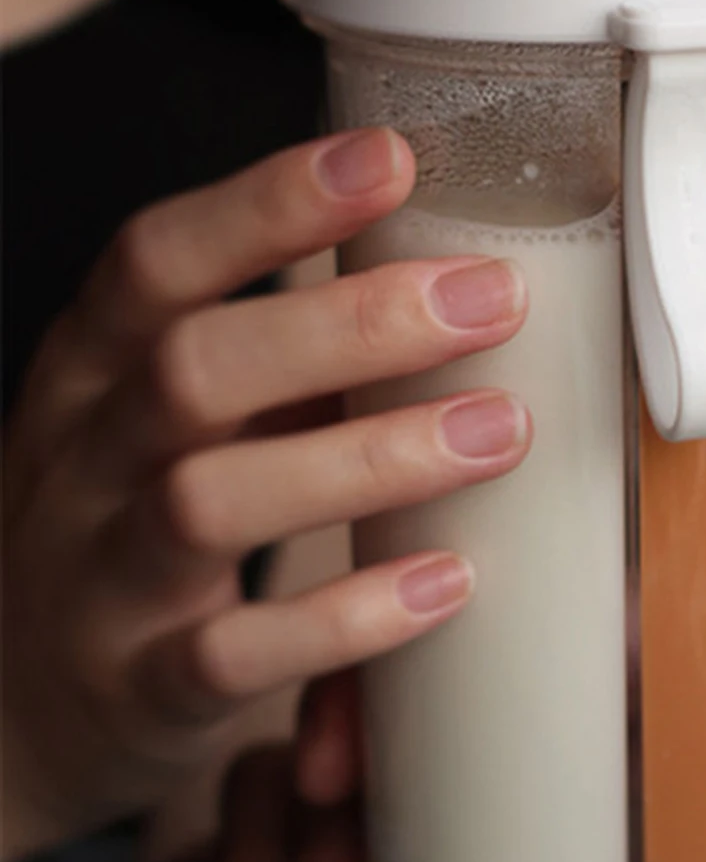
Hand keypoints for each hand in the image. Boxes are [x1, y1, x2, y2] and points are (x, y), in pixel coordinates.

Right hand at [1, 129, 531, 861]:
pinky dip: (345, 616)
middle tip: (494, 296)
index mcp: (94, 370)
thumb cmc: (137, 518)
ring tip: (501, 429)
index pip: (155, 259)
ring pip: (208, 501)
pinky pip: (231, 654)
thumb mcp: (176, 415)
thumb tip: (456, 265)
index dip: (266, 201)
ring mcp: (100, 580)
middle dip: (352, 323)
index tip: (390, 155)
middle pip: (194, 366)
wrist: (17, 706)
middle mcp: (83, 461)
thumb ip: (283, 352)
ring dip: (368, 458)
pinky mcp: (139, 690)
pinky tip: (448, 581)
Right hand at [211, 589, 705, 861]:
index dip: (364, 675)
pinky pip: (421, 835)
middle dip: (314, 805)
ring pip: (377, 773)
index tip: (329, 765)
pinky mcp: (567, 812)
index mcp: (637, 605)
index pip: (460, 612)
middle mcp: (573, 663)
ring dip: (313, 852)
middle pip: (387, 702)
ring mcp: (558, 737)